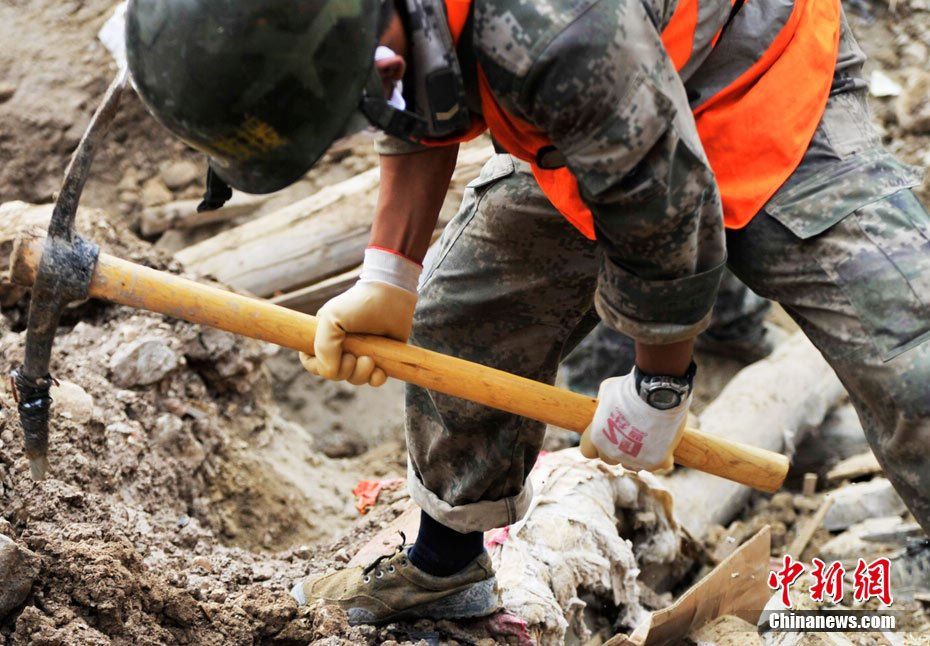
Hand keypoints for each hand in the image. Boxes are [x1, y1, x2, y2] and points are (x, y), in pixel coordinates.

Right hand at [300, 248, 419, 386]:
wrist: (391, 295)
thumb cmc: (359, 304)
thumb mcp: (331, 319)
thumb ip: (324, 347)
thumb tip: (330, 373)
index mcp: (325, 336)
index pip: (312, 362)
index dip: (317, 367)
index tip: (330, 360)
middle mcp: (342, 347)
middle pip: (335, 374)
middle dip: (344, 371)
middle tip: (354, 358)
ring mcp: (361, 353)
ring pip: (354, 378)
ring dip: (361, 374)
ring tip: (370, 359)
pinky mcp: (381, 357)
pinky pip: (374, 379)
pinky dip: (376, 379)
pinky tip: (380, 371)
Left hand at [579, 371, 689, 471]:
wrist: (658, 392)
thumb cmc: (631, 388)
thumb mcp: (607, 390)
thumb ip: (603, 405)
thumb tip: (604, 408)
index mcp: (597, 437)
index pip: (588, 451)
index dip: (596, 443)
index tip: (606, 433)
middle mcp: (612, 453)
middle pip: (610, 459)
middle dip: (617, 448)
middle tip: (629, 432)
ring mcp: (635, 460)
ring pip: (633, 466)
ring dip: (637, 454)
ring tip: (647, 436)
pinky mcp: (657, 461)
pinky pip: (656, 465)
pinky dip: (660, 456)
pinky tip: (662, 442)